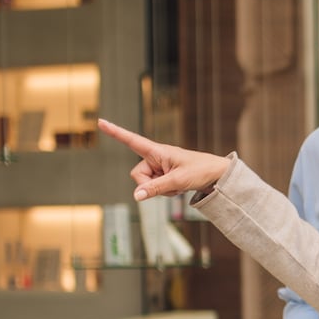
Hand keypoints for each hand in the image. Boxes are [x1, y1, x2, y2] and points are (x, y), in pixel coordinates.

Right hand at [98, 119, 229, 199]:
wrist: (218, 176)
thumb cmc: (201, 171)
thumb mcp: (178, 180)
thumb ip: (155, 188)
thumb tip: (136, 196)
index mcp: (158, 151)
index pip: (132, 140)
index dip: (116, 132)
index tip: (101, 122)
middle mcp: (156, 157)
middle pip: (138, 175)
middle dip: (149, 185)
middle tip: (170, 184)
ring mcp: (160, 168)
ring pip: (146, 184)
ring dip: (160, 190)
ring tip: (178, 184)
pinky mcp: (165, 177)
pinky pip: (156, 189)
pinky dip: (166, 191)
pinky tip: (179, 187)